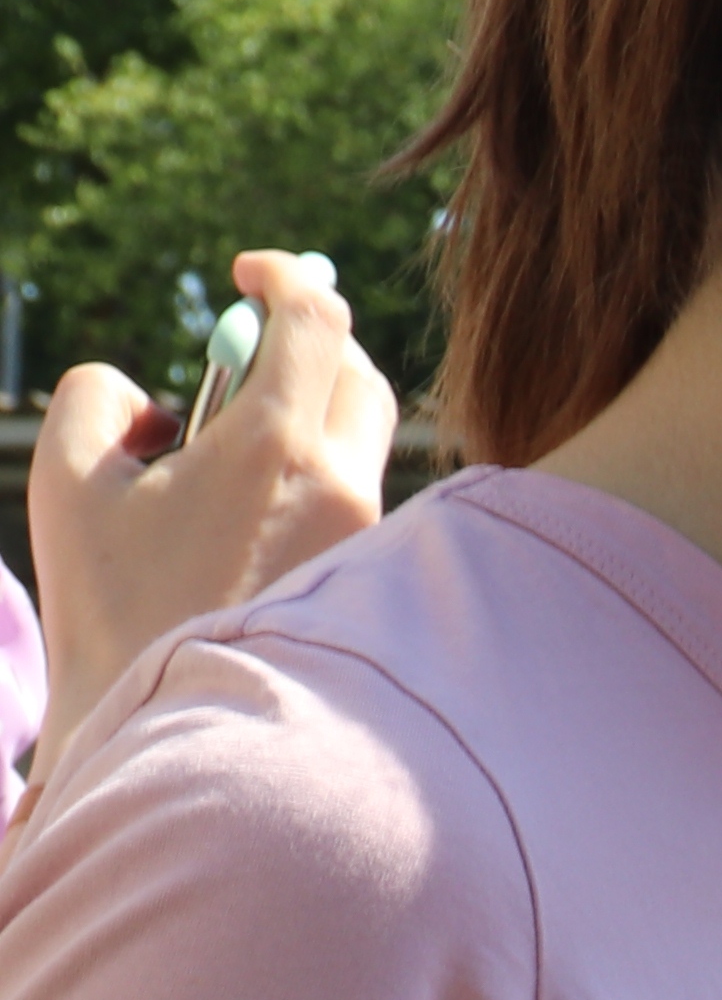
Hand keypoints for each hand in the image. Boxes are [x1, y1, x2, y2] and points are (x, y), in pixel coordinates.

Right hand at [25, 247, 392, 745]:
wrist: (171, 728)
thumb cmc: (110, 606)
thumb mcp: (70, 481)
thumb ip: (97, 399)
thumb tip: (145, 396)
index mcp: (280, 449)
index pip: (318, 322)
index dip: (286, 277)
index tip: (249, 271)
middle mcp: (348, 489)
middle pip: (359, 377)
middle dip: (306, 348)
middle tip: (237, 358)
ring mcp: (371, 540)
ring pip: (359, 444)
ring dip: (299, 422)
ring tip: (215, 465)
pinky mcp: (372, 583)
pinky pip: (353, 501)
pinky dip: (308, 482)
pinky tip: (241, 525)